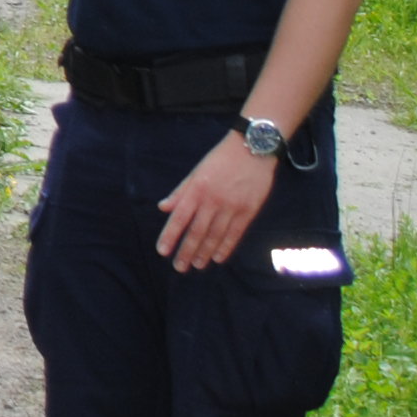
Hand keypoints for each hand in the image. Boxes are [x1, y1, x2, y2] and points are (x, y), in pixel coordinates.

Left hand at [155, 134, 277, 272]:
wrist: (253, 148)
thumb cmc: (221, 158)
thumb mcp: (196, 170)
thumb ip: (180, 191)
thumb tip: (163, 208)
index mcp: (197, 189)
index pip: (179, 218)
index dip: (170, 236)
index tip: (162, 252)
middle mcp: (213, 200)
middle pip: (197, 232)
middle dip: (186, 251)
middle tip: (179, 267)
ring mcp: (232, 207)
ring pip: (215, 236)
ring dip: (204, 253)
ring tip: (197, 265)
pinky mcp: (249, 210)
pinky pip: (235, 234)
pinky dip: (225, 247)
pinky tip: (218, 258)